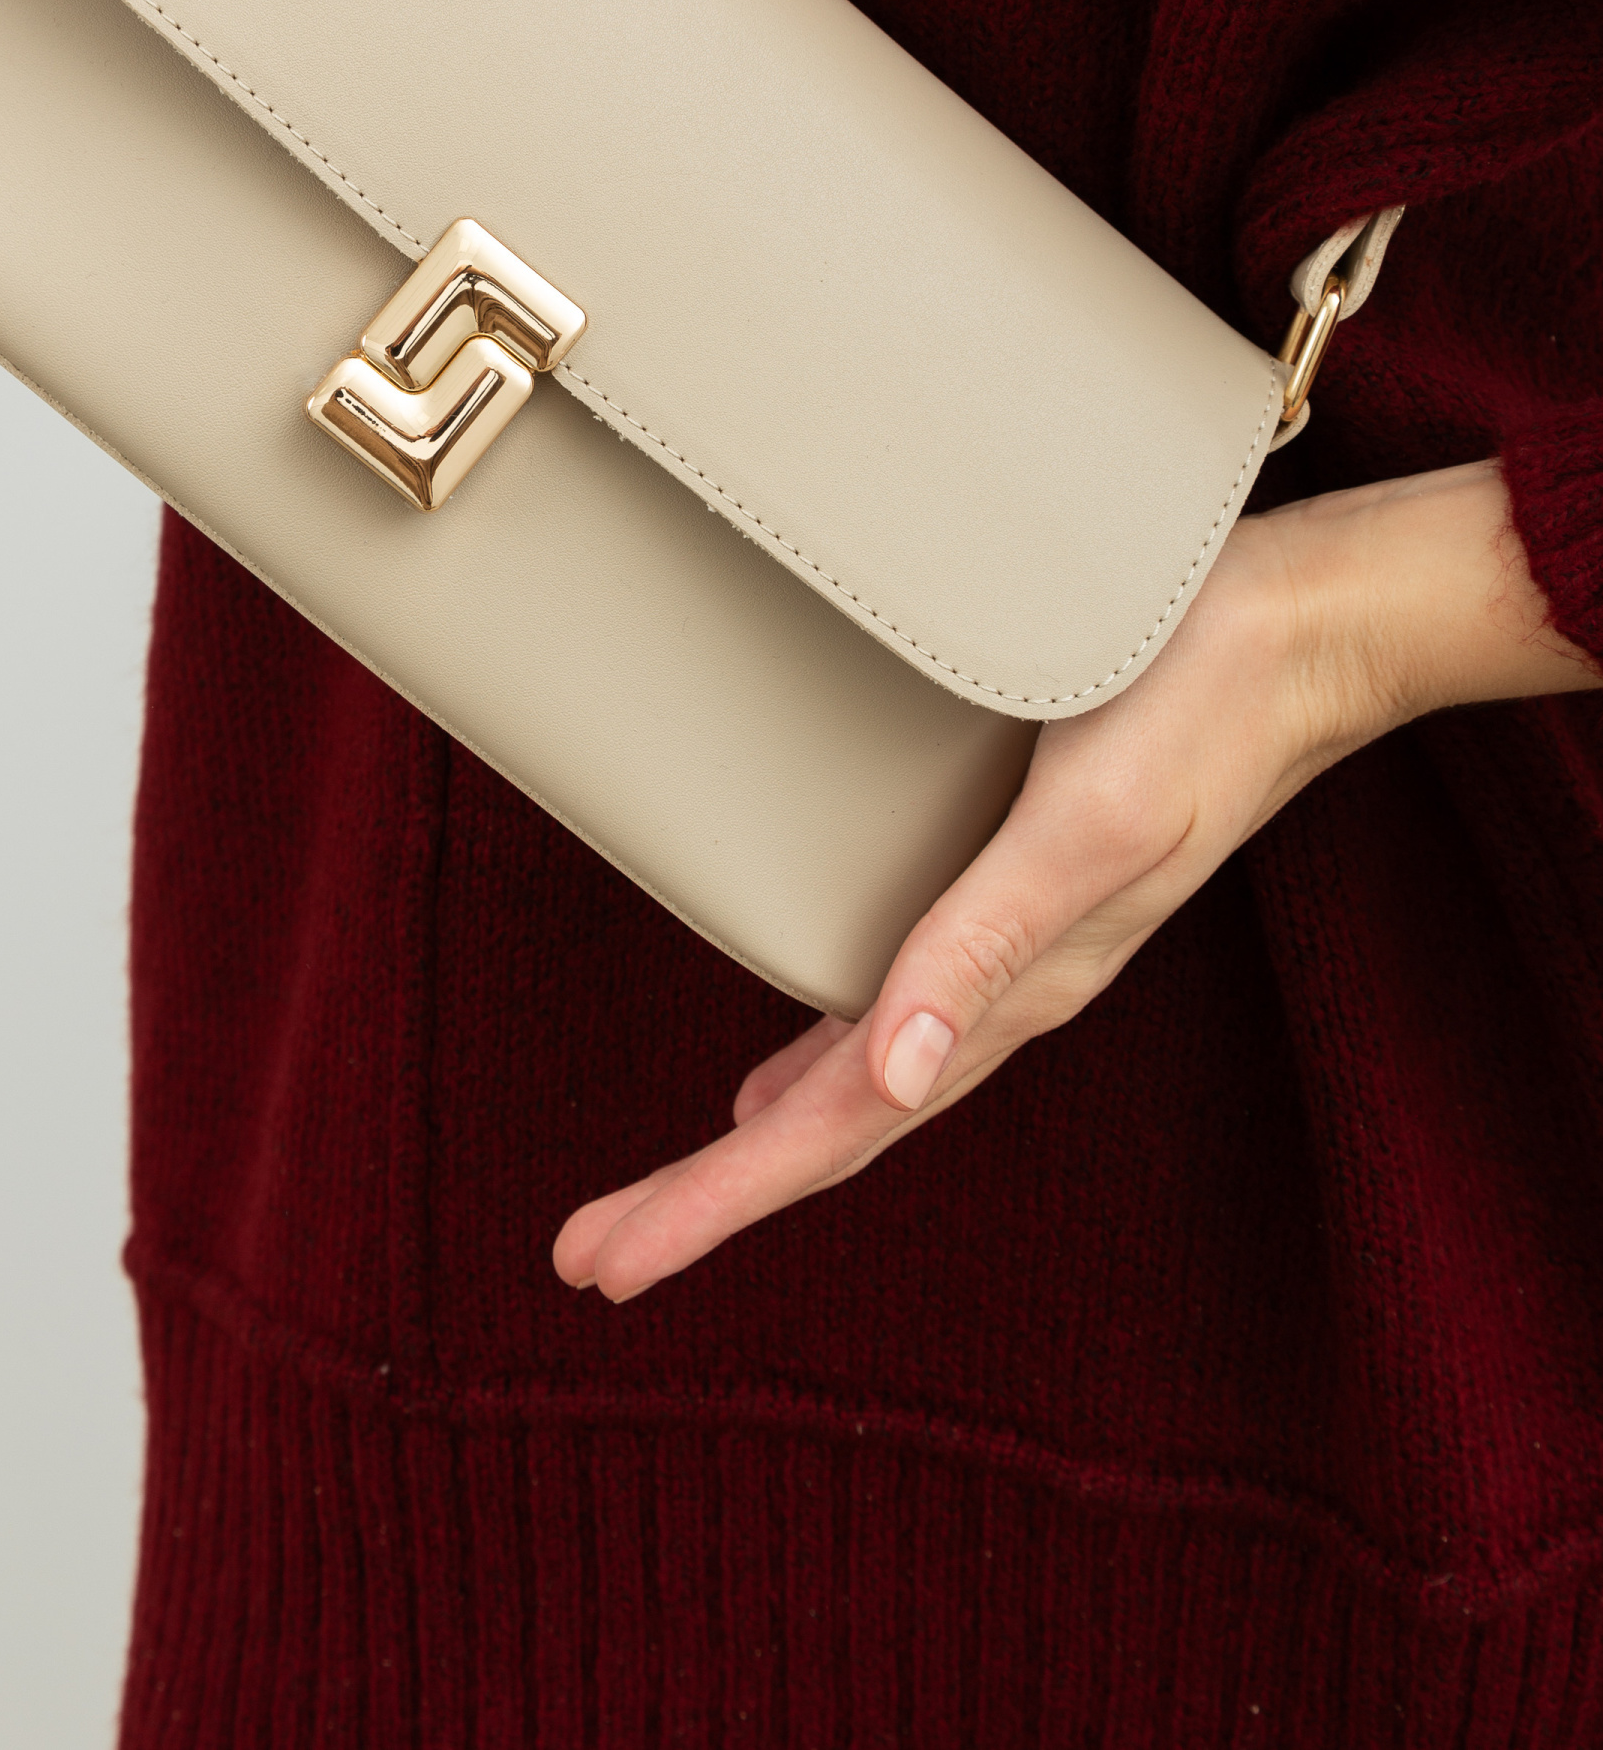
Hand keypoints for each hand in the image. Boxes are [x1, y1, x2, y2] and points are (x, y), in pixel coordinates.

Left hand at [554, 458, 1598, 1302]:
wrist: (1303, 631)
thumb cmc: (1193, 707)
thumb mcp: (1089, 826)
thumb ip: (989, 945)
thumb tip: (896, 1079)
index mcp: (1010, 990)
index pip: (836, 1129)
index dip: (713, 1200)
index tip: (602, 1264)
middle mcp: (1000, 986)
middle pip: (831, 1122)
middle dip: (709, 1195)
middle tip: (590, 1254)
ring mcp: (1009, 941)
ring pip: (860, 1073)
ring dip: (760, 1141)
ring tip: (677, 1187)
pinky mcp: (1012, 880)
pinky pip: (894, 1001)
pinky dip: (824, 1054)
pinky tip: (792, 1060)